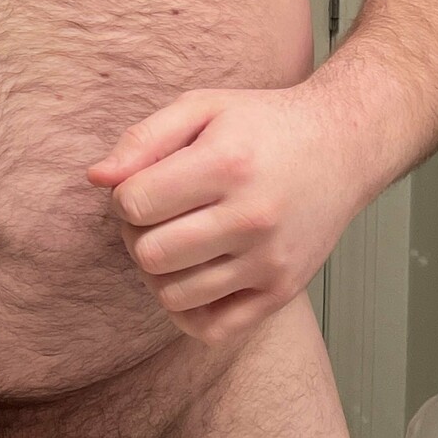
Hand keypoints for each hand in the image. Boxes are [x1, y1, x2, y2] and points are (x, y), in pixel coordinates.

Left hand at [86, 85, 360, 345]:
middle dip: (136, 235)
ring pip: (174, 295)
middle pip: (150, 254)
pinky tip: (194, 276)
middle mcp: (251, 217)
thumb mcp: (202, 108)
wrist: (342, 145)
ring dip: (161, 272)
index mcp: (226, 164)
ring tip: (177, 240)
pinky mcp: (282, 291)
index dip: (122, 196)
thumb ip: (143, 139)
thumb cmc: (263, 125)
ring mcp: (270, 260)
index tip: (141, 185)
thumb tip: (96, 179)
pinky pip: (213, 329)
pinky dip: (189, 311)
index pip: (134, 204)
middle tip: (156, 215)